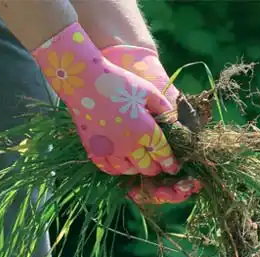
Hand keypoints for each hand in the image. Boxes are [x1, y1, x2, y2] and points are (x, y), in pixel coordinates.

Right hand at [102, 45, 202, 204]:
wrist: (84, 82)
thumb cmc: (119, 82)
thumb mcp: (147, 91)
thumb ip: (162, 107)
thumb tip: (173, 120)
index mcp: (145, 130)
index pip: (163, 154)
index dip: (171, 163)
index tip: (175, 167)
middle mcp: (129, 145)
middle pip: (147, 167)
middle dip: (155, 168)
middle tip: (158, 166)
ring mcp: (110, 150)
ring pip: (128, 170)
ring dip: (137, 169)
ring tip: (140, 164)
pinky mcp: (94, 150)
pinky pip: (107, 169)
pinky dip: (116, 170)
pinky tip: (120, 165)